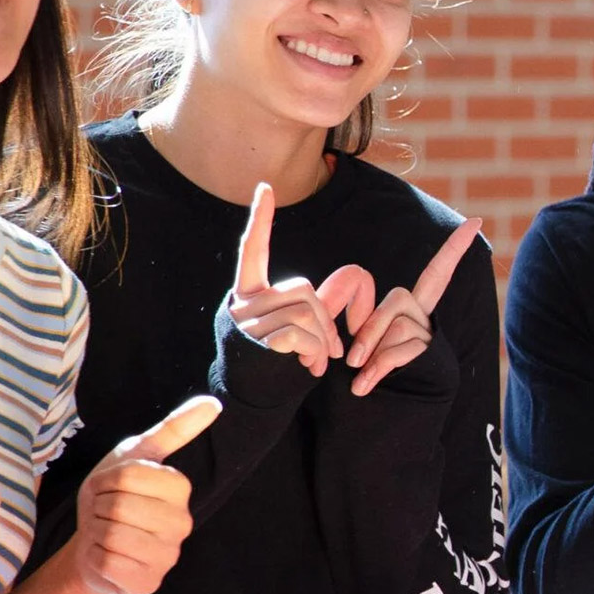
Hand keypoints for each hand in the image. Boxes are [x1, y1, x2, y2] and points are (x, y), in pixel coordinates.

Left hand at [72, 395, 221, 593]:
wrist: (95, 541)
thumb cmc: (115, 494)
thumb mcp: (136, 455)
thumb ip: (174, 429)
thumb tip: (214, 403)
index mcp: (180, 487)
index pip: (128, 475)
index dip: (106, 480)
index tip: (110, 486)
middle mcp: (182, 522)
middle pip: (118, 505)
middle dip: (98, 507)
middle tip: (104, 512)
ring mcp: (167, 555)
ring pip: (112, 534)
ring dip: (96, 532)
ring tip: (106, 532)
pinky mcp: (148, 582)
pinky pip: (108, 562)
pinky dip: (96, 557)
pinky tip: (106, 555)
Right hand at [228, 182, 373, 376]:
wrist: (252, 405)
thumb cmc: (275, 365)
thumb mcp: (293, 329)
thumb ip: (314, 304)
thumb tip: (351, 282)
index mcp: (248, 293)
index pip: (253, 250)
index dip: (261, 220)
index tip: (265, 189)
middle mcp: (242, 303)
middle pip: (303, 288)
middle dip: (325, 320)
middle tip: (327, 351)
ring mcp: (247, 322)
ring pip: (307, 311)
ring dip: (322, 340)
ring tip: (315, 361)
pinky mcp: (258, 341)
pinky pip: (302, 332)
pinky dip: (314, 350)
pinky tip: (308, 366)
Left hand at [343, 218, 479, 395]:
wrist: (377, 422)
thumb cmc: (362, 380)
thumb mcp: (355, 344)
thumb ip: (356, 326)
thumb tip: (355, 338)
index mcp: (411, 311)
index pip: (436, 274)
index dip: (454, 249)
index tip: (475, 223)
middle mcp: (427, 320)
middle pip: (399, 299)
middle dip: (370, 326)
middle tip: (352, 359)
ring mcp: (431, 339)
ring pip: (398, 325)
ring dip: (371, 352)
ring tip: (361, 375)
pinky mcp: (430, 358)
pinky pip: (399, 349)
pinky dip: (376, 369)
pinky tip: (365, 386)